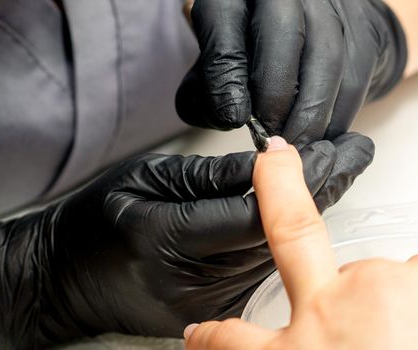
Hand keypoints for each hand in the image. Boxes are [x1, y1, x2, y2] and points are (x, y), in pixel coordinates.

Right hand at [0, 134, 372, 348]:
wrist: (65, 278)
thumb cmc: (96, 222)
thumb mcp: (145, 179)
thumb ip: (207, 176)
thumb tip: (264, 166)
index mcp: (165, 240)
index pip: (252, 213)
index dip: (295, 180)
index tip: (323, 149)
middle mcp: (188, 285)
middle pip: (272, 240)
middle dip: (316, 193)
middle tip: (344, 155)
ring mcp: (199, 309)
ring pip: (270, 259)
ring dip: (304, 218)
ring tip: (330, 175)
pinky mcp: (204, 317)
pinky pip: (254, 276)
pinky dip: (275, 242)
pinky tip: (290, 216)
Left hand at [176, 0, 406, 145]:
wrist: (308, 34)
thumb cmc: (248, 58)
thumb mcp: (214, 68)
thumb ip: (208, 90)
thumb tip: (229, 116)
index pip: (225, 22)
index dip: (226, 72)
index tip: (232, 118)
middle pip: (283, 33)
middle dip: (275, 95)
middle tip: (269, 138)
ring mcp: (329, 7)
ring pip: (325, 57)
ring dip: (309, 113)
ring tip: (294, 146)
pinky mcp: (361, 31)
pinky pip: (354, 77)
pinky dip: (337, 116)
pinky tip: (319, 139)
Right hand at [184, 137, 417, 349]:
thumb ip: (278, 348)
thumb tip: (246, 345)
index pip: (230, 340)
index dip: (210, 336)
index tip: (197, 336)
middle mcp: (331, 312)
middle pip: (295, 239)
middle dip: (280, 189)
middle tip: (276, 159)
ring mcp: (383, 290)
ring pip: (379, 276)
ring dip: (394, 303)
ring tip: (400, 328)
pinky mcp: (417, 280)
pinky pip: (411, 276)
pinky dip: (411, 293)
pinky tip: (409, 319)